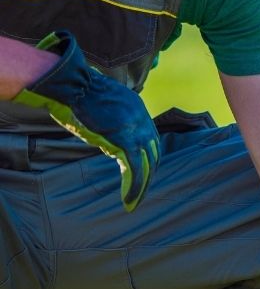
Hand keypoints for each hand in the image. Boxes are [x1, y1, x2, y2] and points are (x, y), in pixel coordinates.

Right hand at [11, 30, 158, 210]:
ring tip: (133, 203)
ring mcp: (137, 131)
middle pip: (154, 154)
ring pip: (147, 165)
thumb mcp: (102, 106)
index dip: (148, 158)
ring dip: (141, 187)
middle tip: (139, 193)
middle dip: (148, 175)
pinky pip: (135, 169)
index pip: (151, 140)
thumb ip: (110, 120)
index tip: (142, 172)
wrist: (77, 85)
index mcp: (139, 111)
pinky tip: (128, 201)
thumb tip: (106, 133)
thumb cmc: (80, 93)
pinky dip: (134, 187)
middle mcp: (143, 121)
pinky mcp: (126, 141)